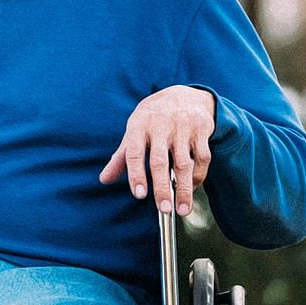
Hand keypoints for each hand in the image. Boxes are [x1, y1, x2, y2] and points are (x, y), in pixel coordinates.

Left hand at [98, 85, 214, 216]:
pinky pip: (201, 157)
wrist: (184, 95)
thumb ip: (121, 157)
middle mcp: (160, 125)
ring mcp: (182, 127)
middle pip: (160, 161)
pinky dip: (198, 176)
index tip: (139, 195)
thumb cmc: (154, 118)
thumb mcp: (134, 131)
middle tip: (163, 209)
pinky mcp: (201, 130)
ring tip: (182, 209)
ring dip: (184, 189)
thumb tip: (104, 179)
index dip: (136, 174)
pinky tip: (192, 189)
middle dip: (161, 188)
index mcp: (139, 125)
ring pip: (184, 163)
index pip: (134, 152)